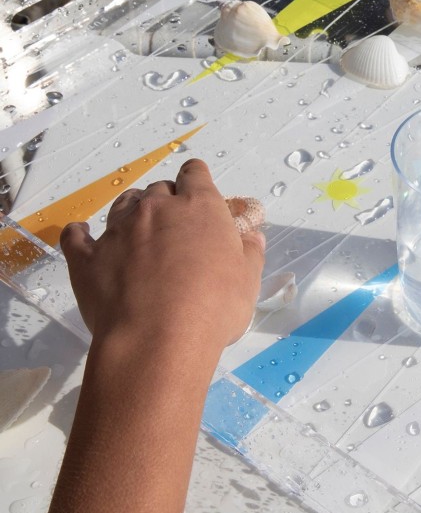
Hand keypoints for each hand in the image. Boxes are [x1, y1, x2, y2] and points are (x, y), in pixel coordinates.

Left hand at [60, 159, 265, 352]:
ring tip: (138, 232)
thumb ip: (250, 253)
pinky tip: (82, 236)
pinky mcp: (87, 258)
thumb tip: (251, 237)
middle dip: (167, 201)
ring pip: (123, 204)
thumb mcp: (248, 281)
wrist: (157, 338)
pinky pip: (76, 236)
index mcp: (199, 206)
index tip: (199, 191)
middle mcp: (157, 208)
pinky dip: (80, 234)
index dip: (197, 179)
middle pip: (159, 188)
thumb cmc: (214, 306)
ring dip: (132, 211)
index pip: (195, 174)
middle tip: (175, 226)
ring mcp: (118, 230)